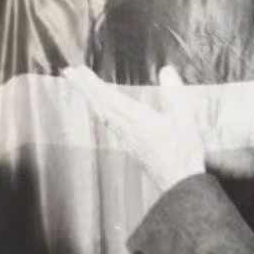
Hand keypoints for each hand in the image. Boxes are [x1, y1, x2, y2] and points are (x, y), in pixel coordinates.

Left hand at [62, 65, 205, 191]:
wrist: (179, 183)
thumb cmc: (183, 153)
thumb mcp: (185, 119)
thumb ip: (174, 94)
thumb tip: (165, 70)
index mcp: (137, 120)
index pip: (108, 98)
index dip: (91, 84)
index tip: (77, 71)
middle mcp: (127, 128)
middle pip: (99, 105)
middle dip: (83, 88)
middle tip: (68, 72)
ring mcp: (127, 137)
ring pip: (102, 114)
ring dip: (90, 98)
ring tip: (81, 86)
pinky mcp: (130, 144)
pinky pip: (108, 122)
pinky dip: (99, 110)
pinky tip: (101, 109)